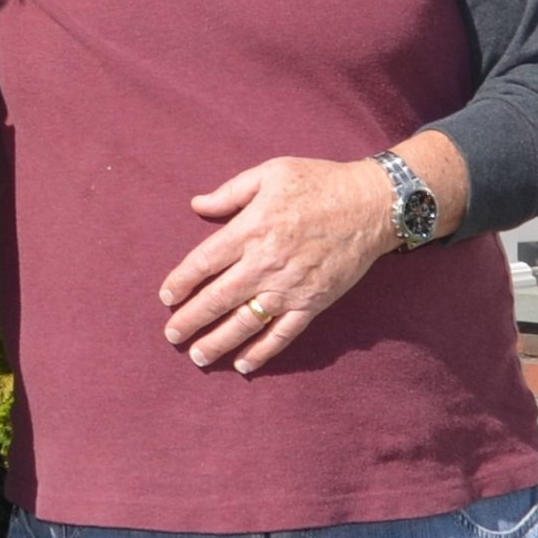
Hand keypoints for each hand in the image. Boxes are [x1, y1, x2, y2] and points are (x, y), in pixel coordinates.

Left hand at [158, 140, 463, 373]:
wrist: (371, 204)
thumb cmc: (318, 184)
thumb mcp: (270, 173)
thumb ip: (230, 192)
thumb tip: (196, 205)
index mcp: (251, 229)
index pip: (204, 262)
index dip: (181, 282)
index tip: (166, 298)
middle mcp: (265, 263)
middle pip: (217, 298)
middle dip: (190, 320)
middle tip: (171, 336)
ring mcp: (289, 287)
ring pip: (245, 323)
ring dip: (218, 342)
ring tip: (198, 356)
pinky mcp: (312, 303)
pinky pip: (283, 334)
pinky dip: (263, 352)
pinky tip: (244, 364)